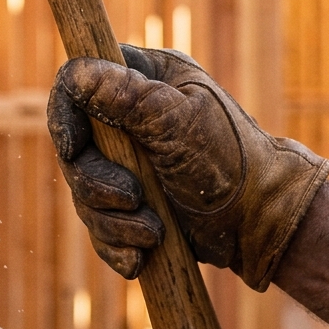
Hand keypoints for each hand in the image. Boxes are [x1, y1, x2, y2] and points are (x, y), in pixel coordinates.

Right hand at [47, 45, 328, 290]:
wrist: (263, 224)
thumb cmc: (231, 161)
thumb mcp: (176, 120)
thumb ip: (123, 94)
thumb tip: (74, 73)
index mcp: (142, 80)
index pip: (76, 85)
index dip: (65, 116)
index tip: (73, 148)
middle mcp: (129, 119)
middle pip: (74, 149)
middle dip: (96, 183)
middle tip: (133, 198)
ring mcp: (128, 164)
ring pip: (84, 192)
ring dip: (112, 221)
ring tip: (153, 232)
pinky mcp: (130, 205)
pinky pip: (99, 226)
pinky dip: (116, 244)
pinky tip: (141, 255)